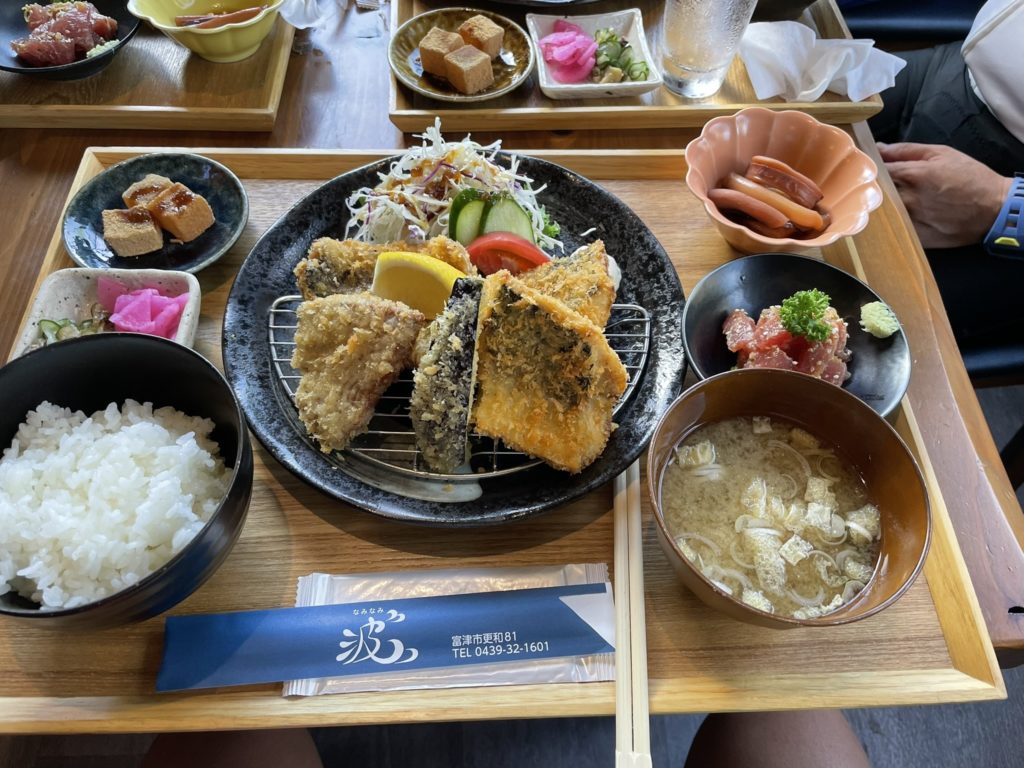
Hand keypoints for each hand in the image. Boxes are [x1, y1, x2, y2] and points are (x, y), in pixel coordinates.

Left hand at [877, 142, 1011, 248]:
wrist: (994, 209)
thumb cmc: (970, 177)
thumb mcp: (941, 153)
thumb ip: (906, 150)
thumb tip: (878, 149)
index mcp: (913, 175)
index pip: (876, 170)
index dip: (870, 169)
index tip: (868, 168)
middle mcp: (907, 199)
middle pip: (875, 192)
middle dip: (873, 188)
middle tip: (875, 186)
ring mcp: (910, 220)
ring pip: (882, 212)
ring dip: (880, 205)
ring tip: (891, 201)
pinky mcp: (914, 237)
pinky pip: (893, 229)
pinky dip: (890, 223)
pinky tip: (897, 218)